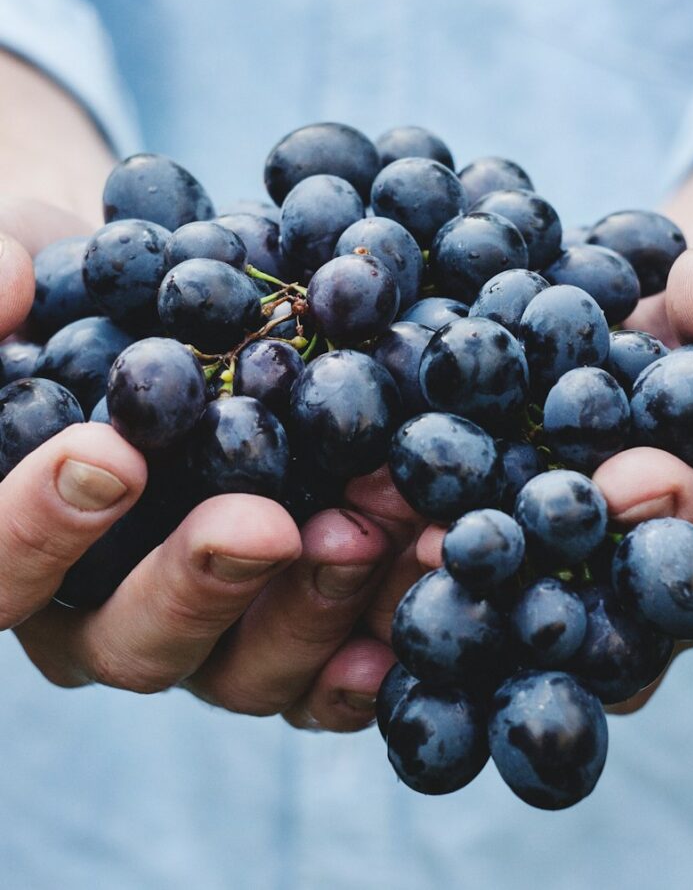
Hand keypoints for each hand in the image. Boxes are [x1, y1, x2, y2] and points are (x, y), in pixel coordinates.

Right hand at [0, 200, 405, 730]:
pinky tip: (400, 616)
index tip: (111, 454)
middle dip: (199, 586)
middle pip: (133, 640)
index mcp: (22, 545)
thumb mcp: (28, 267)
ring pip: (238, 671)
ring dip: (308, 611)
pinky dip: (363, 657)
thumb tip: (4, 283)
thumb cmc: (87, 303)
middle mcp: (106, 612)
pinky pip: (318, 678)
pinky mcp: (283, 635)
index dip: (40, 525)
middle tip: (264, 526)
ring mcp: (204, 635)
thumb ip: (0, 290)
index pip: (4, 565)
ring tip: (367, 536)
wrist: (183, 320)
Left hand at [407, 244, 692, 712]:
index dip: (685, 529)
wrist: (671, 315)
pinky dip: (396, 527)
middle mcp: (638, 591)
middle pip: (595, 625)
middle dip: (529, 584)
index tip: (626, 477)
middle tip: (459, 546)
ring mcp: (560, 572)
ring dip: (437, 575)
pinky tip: (340, 497)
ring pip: (504, 605)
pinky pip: (448, 549)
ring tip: (373, 529)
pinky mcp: (495, 536)